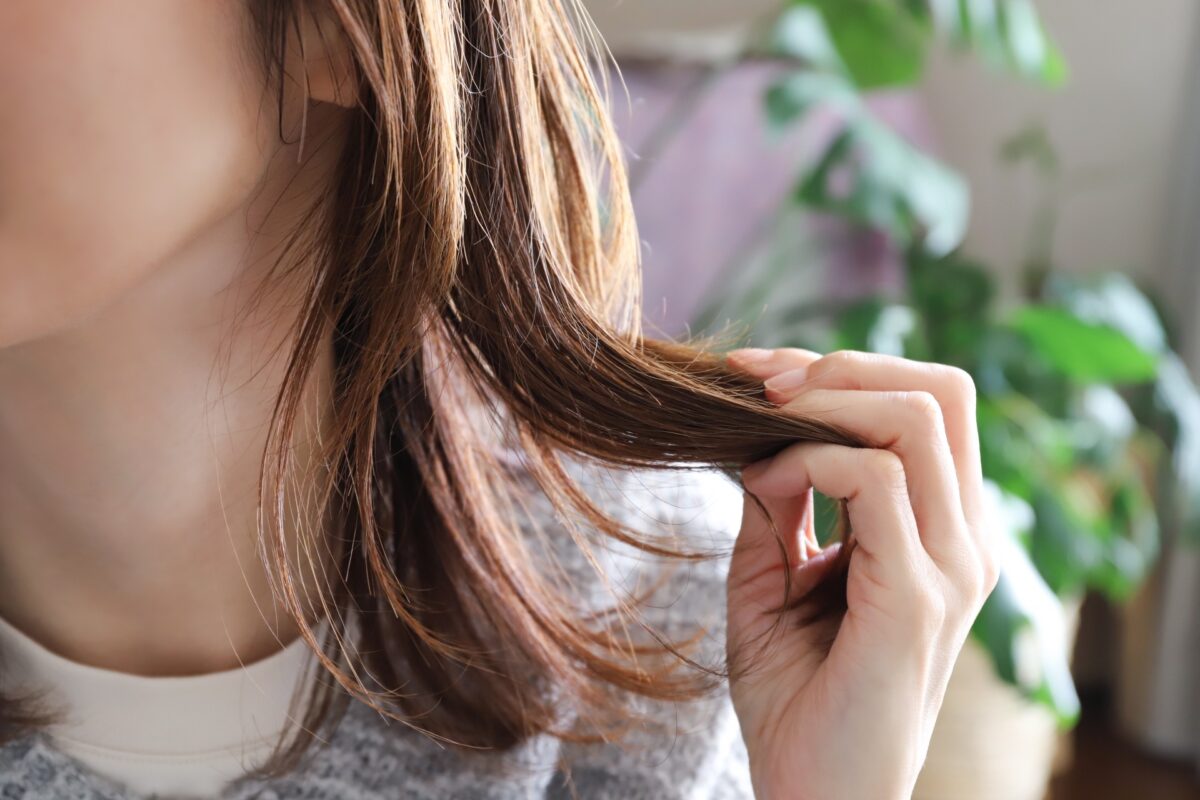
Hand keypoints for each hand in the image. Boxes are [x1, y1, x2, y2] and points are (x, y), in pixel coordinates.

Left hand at [722, 348, 998, 799]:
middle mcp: (962, 540)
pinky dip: (809, 461)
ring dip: (825, 401)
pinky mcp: (917, 598)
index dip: (843, 369)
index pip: (926, 404)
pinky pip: (874, 481)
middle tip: (759, 383)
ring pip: (917, 416)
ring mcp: (950, 566)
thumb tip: (755, 436)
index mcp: (939, 531)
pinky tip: (762, 486)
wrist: (811, 795)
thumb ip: (776, 508)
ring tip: (759, 422)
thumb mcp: (772, 581)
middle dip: (842, 366)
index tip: (755, 375)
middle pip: (940, 389)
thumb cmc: (795, 695)